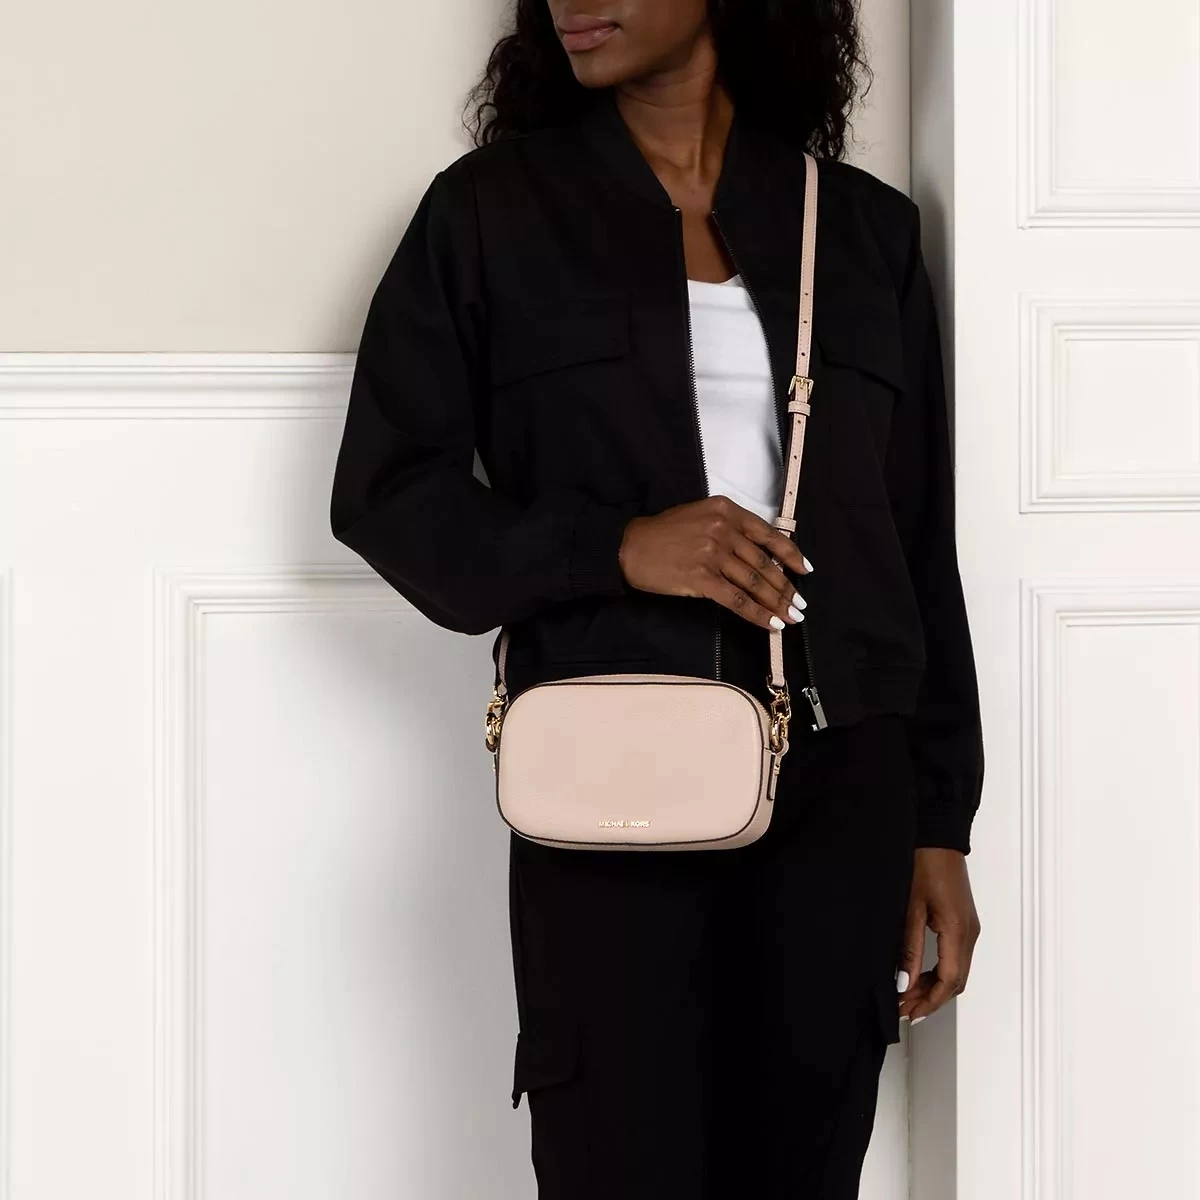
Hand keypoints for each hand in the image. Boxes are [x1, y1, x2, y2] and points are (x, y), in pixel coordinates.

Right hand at [618, 496, 812, 630]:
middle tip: (800, 604)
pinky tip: (770, 623)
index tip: (804, 571)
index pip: (768, 535)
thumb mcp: (700, 518)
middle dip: (786, 587)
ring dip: (777, 603)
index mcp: (726, 511)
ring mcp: (713, 553)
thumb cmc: (663, 533)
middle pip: (764, 563)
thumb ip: (730, 531)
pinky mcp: (702, 577)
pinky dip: (757, 613)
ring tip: (791, 617)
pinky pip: (737, 599)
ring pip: (755, 582)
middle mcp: (723, 529)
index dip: (791, 555)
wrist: (631, 546)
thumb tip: (760, 559)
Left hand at [896, 848, 980, 1023]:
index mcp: (958, 932)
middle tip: (905, 1009)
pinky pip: (956, 958)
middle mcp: (970, 935)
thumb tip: (905, 982)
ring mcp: (969, 929)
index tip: (909, 1012)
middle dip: (931, 999)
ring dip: (935, 987)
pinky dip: (940, 972)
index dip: (929, 1001)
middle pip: (956, 982)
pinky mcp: (964, 923)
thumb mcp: (911, 909)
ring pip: (957, 972)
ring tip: (909, 996)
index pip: (949, 981)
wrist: (939, 838)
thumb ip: (909, 949)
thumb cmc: (925, 865)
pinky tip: (920, 976)